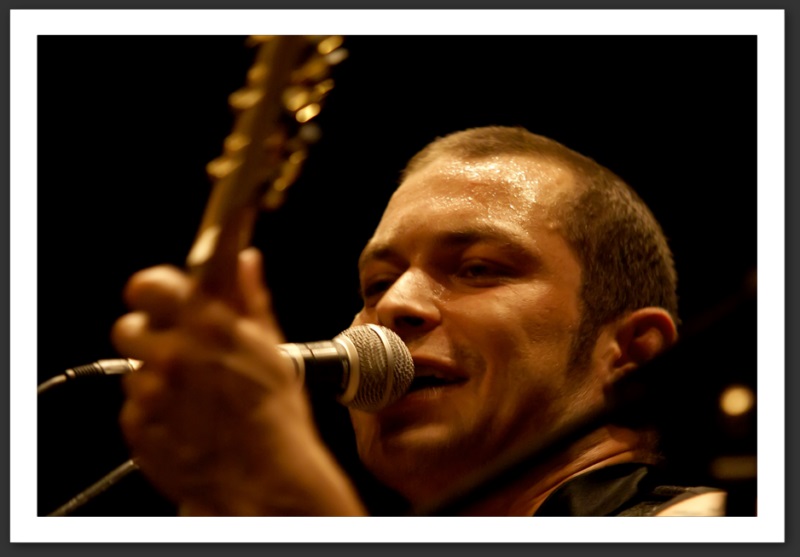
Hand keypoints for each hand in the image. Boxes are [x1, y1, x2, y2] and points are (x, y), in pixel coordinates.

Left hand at [111, 247, 365, 515]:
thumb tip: (246, 260)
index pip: (150, 283)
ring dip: (155, 376)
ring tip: (191, 395)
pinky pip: (133, 406)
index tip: (160, 294)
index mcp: (208, 325)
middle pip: (130, 325)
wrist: (266, 478)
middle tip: (177, 350)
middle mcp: (173, 352)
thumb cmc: (275, 415)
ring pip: (133, 368)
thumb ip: (251, 299)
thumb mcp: (272, 349)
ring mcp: (152, 390)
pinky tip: (185, 419)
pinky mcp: (137, 424)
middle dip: (150, 334)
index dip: (155, 289)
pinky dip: (153, 411)